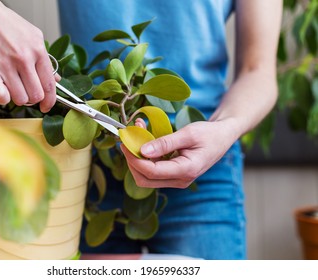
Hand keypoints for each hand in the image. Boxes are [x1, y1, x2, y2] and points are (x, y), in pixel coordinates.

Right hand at [0, 0, 57, 111]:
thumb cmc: (6, 24)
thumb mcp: (33, 36)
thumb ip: (45, 60)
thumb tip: (56, 79)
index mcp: (38, 50)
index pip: (49, 85)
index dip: (50, 100)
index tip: (47, 106)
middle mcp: (23, 58)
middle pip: (36, 95)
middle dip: (33, 99)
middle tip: (28, 93)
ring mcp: (6, 65)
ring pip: (20, 99)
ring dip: (18, 98)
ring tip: (14, 88)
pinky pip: (0, 96)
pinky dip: (2, 98)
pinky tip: (2, 90)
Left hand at [120, 119, 237, 187]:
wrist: (222, 137)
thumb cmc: (209, 134)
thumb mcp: (188, 133)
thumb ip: (165, 143)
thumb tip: (142, 150)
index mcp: (186, 171)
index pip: (151, 171)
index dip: (134, 158)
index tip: (125, 142)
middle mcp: (180, 180)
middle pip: (145, 179)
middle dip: (132, 161)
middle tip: (126, 141)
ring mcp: (177, 180)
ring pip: (147, 178)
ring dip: (137, 160)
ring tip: (135, 137)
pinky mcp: (174, 175)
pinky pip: (154, 172)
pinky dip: (145, 159)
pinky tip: (144, 142)